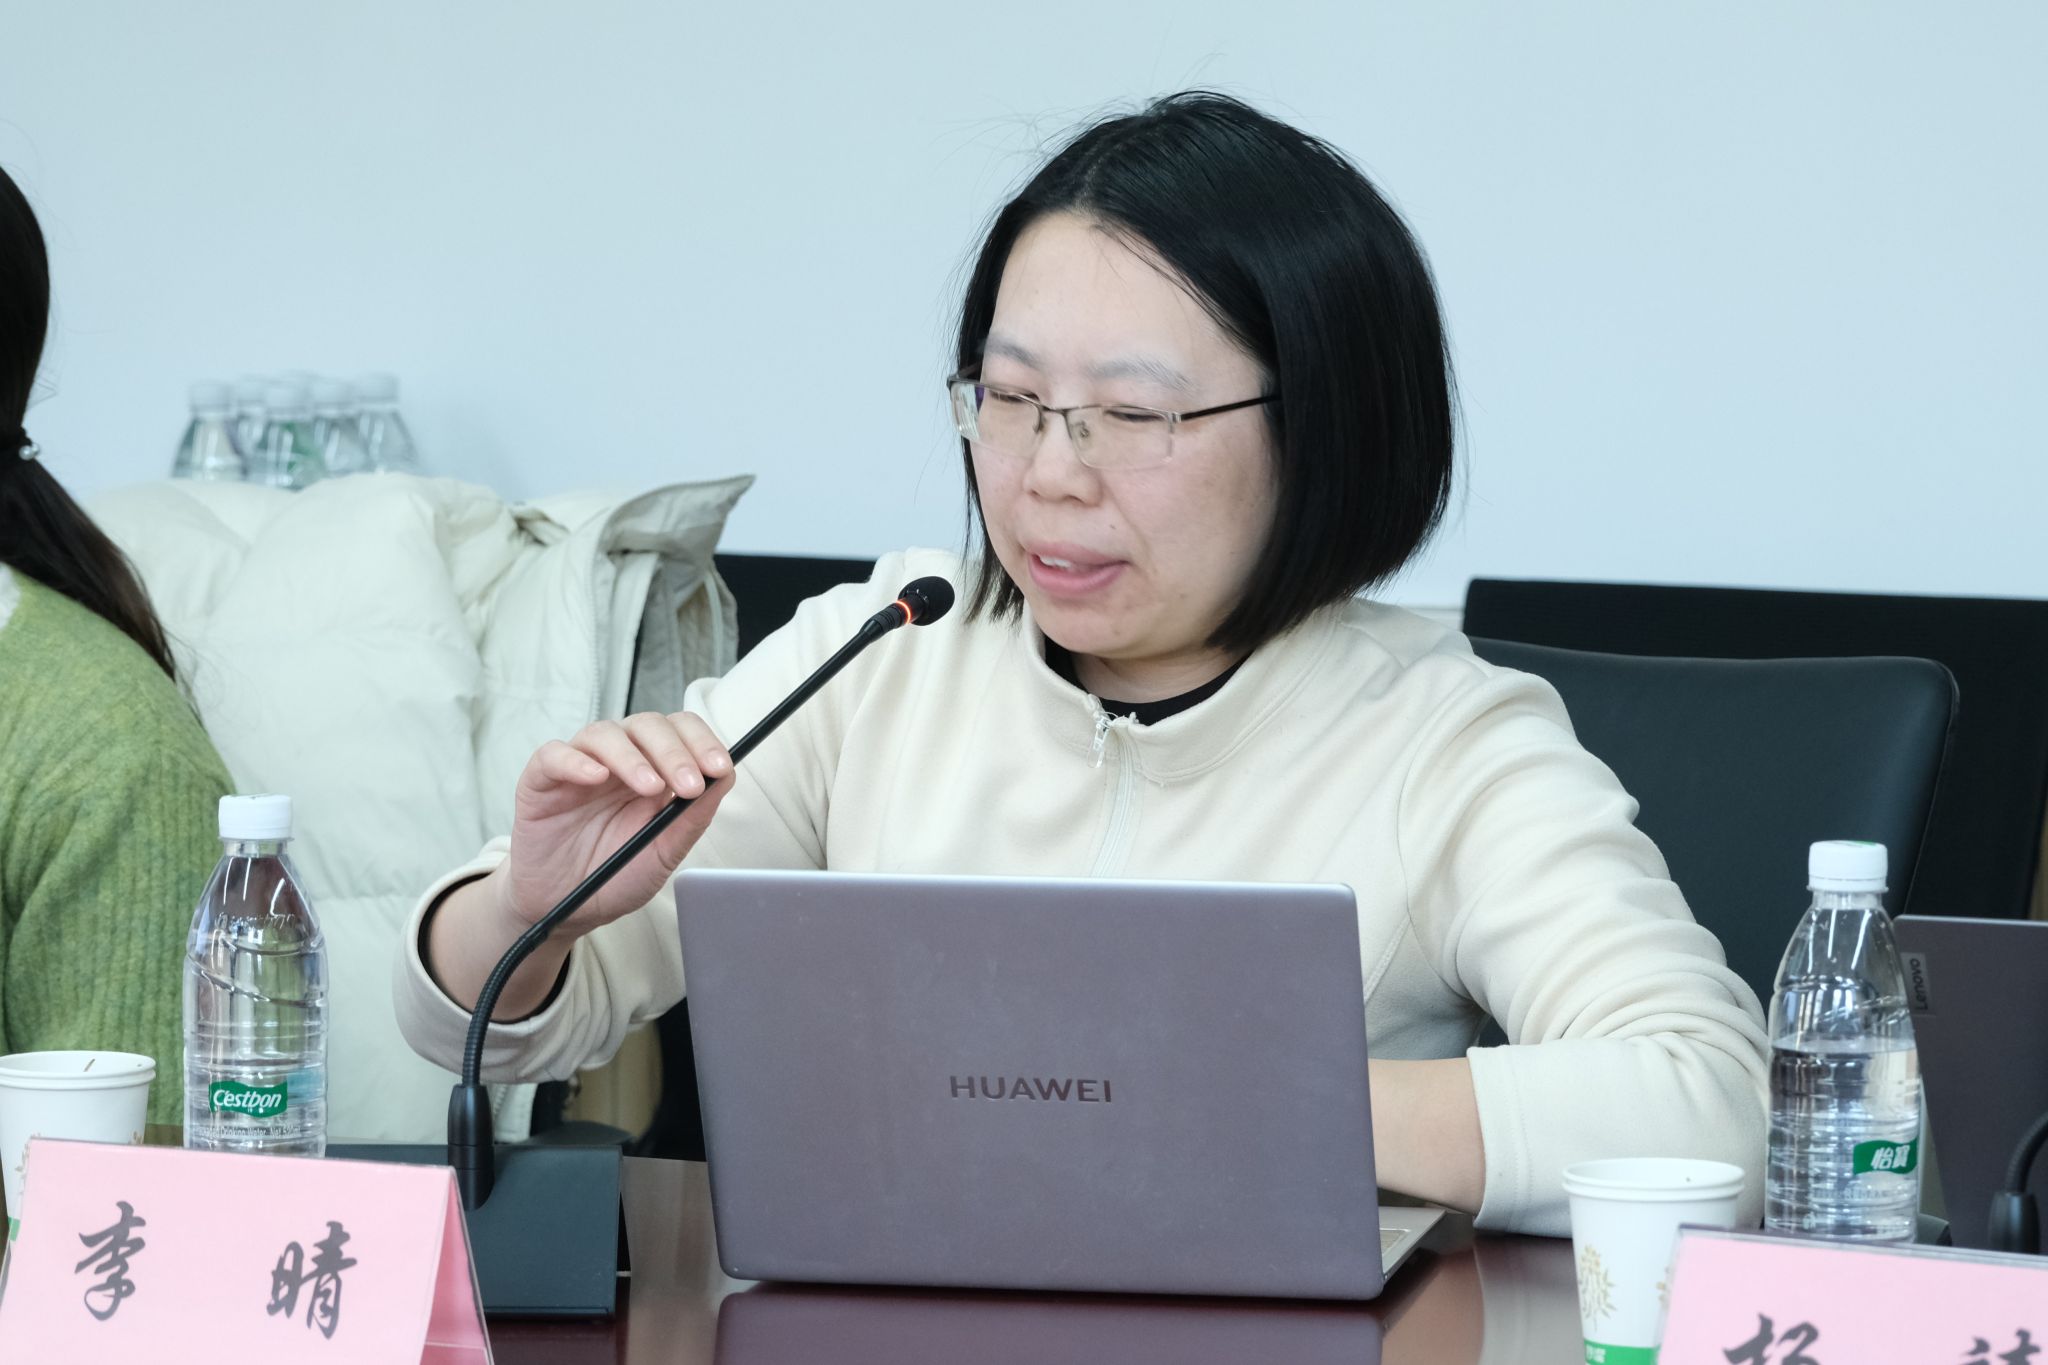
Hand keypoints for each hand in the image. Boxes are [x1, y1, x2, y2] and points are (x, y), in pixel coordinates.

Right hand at [498, 711, 734, 934]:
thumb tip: (727, 778)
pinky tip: (596, 777)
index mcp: (654, 770)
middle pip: (648, 726)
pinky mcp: (542, 779)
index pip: (681, 732)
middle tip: (688, 785)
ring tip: (649, 787)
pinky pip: (554, 755)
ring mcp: (580, 766)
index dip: (702, 742)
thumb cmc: (615, 875)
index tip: (719, 768)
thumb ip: (692, 817)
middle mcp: (619, 760)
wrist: (564, 907)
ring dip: (632, 756)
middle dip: (674, 752)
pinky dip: (576, 761)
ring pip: (605, 733)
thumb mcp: (663, 852)